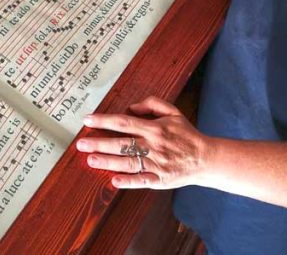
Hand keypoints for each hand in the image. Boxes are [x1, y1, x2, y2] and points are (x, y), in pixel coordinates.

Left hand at [77, 96, 212, 189]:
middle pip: (121, 144)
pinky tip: (114, 181)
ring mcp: (156, 164)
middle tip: (80, 144)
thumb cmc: (186, 134)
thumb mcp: (173, 112)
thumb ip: (152, 104)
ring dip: (107, 162)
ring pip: (127, 163)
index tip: (87, 120)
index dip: (104, 121)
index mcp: (154, 128)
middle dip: (99, 143)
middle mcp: (153, 146)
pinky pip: (141, 181)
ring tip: (90, 160)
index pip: (124, 122)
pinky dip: (128, 182)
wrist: (206, 158)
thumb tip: (130, 107)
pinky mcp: (160, 179)